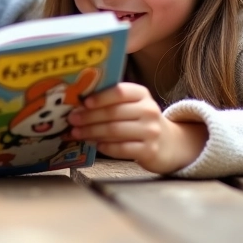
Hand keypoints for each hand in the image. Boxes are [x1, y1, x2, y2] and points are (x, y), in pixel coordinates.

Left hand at [68, 82, 206, 173]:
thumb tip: (78, 105)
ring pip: (115, 131)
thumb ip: (111, 102)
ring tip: (76, 133)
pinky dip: (106, 146)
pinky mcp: (150, 150)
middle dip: (89, 117)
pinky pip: (122, 148)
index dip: (100, 97)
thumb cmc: (141, 121)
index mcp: (141, 94)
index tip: (83, 102)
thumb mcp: (132, 106)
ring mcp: (151, 131)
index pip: (120, 91)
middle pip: (113, 113)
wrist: (170, 143)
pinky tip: (95, 145)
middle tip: (72, 120)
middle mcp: (149, 110)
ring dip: (92, 132)